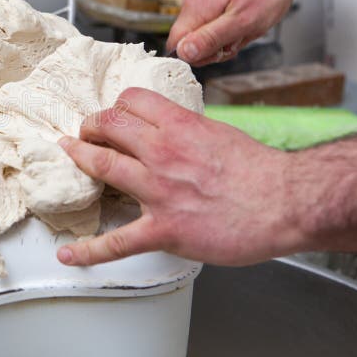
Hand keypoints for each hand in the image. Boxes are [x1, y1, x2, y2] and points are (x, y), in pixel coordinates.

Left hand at [56, 87, 307, 266]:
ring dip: (79, 158)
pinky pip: (116, 242)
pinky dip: (88, 250)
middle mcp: (163, 152)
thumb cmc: (262, 171)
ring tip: (68, 154)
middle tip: (84, 131)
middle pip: (108, 126)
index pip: (131, 102)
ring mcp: (159, 191)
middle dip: (89, 126)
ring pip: (102, 166)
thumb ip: (188, 131)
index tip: (111, 115)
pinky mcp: (163, 229)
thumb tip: (172, 130)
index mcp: (180, 126)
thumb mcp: (221, 133)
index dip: (115, 107)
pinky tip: (68, 253)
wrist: (287, 203)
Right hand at [166, 0, 296, 65]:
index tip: (220, 51)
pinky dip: (229, 29)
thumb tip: (183, 53)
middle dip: (214, 49)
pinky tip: (244, 21)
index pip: (176, 47)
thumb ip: (210, 39)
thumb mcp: (242, 22)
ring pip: (202, 35)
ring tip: (244, 27)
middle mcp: (192, 5)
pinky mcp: (211, 1)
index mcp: (195, 11)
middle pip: (189, 43)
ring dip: (224, 39)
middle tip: (237, 39)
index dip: (197, 57)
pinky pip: (212, 25)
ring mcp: (201, 2)